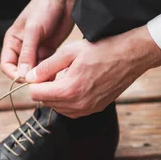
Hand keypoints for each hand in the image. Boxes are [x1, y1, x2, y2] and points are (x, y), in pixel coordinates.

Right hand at [0, 0, 80, 79]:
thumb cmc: (44, 8)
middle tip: (41, 82)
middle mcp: (22, 48)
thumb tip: (23, 76)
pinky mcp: (49, 50)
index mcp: (12, 41)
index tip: (26, 80)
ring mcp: (36, 49)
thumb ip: (28, 53)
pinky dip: (50, 71)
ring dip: (41, 76)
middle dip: (29, 77)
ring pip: (35, 70)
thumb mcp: (33, 30)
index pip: (7, 65)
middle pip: (21, 70)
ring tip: (51, 79)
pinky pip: (46, 66)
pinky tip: (57, 74)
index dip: (14, 75)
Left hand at [26, 26, 160, 117]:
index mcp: (69, 90)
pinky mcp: (95, 109)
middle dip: (45, 88)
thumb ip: (47, 66)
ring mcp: (88, 109)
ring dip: (56, 95)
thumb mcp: (70, 52)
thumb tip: (29, 77)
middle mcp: (78, 105)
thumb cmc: (102, 49)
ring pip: (58, 108)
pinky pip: (72, 110)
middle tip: (55, 71)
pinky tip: (75, 84)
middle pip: (46, 102)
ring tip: (66, 76)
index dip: (35, 81)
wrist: (131, 55)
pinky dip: (68, 99)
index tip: (42, 71)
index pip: (36, 94)